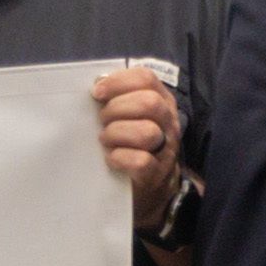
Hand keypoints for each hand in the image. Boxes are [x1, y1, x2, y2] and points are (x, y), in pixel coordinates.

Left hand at [89, 61, 184, 217]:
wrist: (151, 187)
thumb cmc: (133, 143)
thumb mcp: (132, 115)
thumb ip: (119, 97)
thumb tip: (98, 85)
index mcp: (162, 101)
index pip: (145, 78)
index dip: (118, 82)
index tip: (97, 93)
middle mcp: (168, 122)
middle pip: (148, 103)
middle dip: (116, 109)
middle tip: (102, 120)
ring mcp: (165, 149)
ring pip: (146, 132)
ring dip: (116, 134)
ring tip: (105, 140)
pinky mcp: (155, 174)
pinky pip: (140, 161)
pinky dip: (119, 158)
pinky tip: (111, 158)